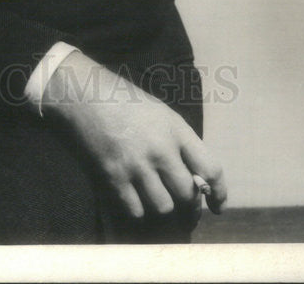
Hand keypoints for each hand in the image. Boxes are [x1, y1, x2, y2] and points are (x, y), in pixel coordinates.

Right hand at [41, 51, 226, 218]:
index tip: (217, 206)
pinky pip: (136, 210)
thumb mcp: (161, 114)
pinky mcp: (113, 176)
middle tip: (181, 202)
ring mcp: (136, 164)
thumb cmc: (125, 101)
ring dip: (161, 204)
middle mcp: (160, 148)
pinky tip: (133, 195)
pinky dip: (137, 208)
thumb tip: (196, 180)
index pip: (211, 169)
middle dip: (187, 202)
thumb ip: (180, 143)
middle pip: (187, 195)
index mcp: (176, 129)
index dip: (218, 193)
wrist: (85, 94)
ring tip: (154, 194)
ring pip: (163, 207)